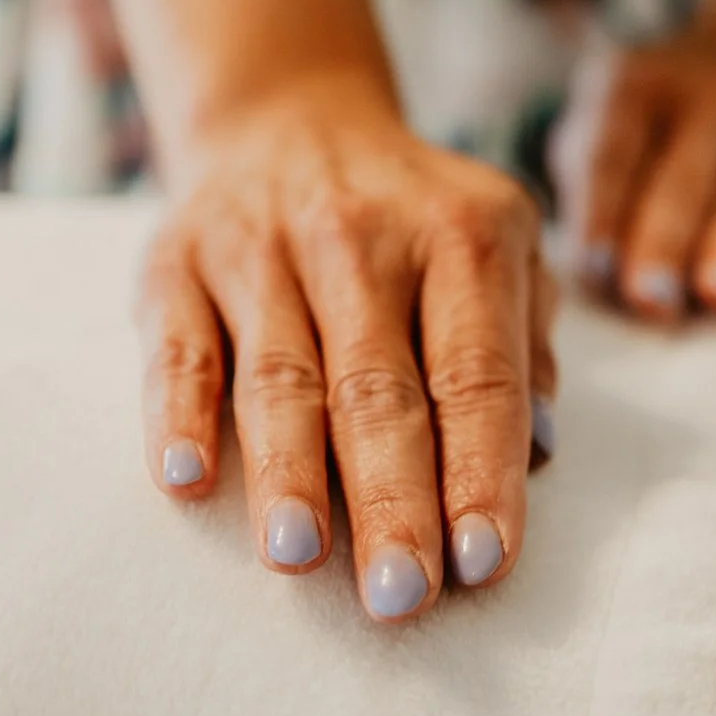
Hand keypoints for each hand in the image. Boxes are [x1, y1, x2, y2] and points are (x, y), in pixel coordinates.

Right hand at [138, 76, 556, 620]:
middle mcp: (362, 234)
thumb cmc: (415, 228)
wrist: (291, 121)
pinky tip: (188, 481)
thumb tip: (537, 452)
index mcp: (462, 235)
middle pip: (379, 389)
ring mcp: (262, 245)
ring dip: (289, 472)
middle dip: (392, 500)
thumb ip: (524, 349)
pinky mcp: (177, 260)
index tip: (482, 563)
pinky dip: (179, 413)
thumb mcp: (501, 251)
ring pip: (279, 376)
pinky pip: (179, 347)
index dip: (480, 471)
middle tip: (400, 595)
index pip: (476, 376)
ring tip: (299, 556)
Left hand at [551, 4, 715, 320]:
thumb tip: (589, 277)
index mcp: (636, 86)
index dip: (600, 212)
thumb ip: (591, 185)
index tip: (591, 266)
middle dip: (663, 242)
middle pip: (682, 181)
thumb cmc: (669, 119)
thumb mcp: (615, 117)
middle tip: (648, 298)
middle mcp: (712, 98)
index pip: (611, 155)